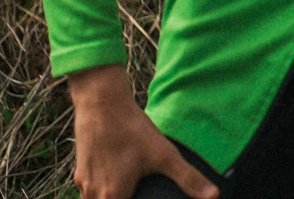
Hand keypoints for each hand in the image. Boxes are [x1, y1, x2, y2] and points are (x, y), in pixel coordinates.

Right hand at [70, 64, 217, 198]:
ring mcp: (83, 183)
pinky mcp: (79, 171)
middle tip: (142, 193)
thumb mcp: (164, 155)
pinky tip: (119, 179)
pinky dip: (103, 191)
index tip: (148, 197)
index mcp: (112, 196)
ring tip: (132, 190)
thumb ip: (188, 178)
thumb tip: (214, 196)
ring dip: (113, 197)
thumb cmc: (133, 130)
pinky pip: (90, 190)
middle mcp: (92, 195)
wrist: (101, 104)